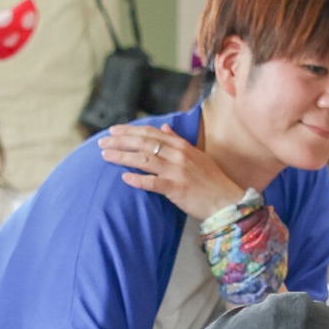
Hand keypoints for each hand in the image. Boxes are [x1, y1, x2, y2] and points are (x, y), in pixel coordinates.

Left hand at [98, 123, 245, 219]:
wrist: (226, 201)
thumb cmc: (211, 181)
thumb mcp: (197, 155)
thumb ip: (178, 141)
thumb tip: (165, 127)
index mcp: (182, 146)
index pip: (151, 133)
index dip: (130, 131)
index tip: (114, 131)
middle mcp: (178, 155)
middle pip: (144, 144)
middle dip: (120, 141)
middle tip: (102, 142)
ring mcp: (177, 171)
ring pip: (144, 160)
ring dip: (123, 157)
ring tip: (105, 156)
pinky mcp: (177, 188)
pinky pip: (153, 182)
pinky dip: (138, 180)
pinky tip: (124, 178)